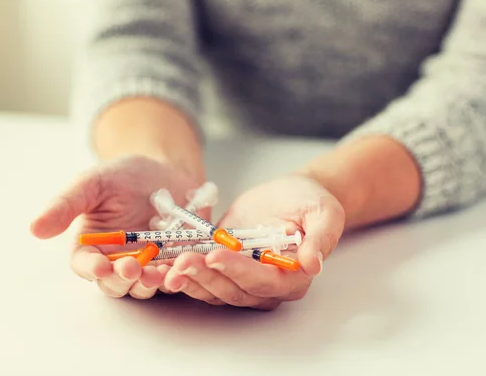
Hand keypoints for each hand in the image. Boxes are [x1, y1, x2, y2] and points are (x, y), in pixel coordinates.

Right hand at [30, 155, 205, 299]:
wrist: (165, 169)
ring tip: (159, 273)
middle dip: (123, 278)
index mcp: (92, 247)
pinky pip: (176, 277)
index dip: (92, 269)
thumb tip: (34, 228)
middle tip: (132, 267)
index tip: (100, 266)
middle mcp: (117, 262)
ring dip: (151, 283)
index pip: (86, 266)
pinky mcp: (175, 262)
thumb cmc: (123, 176)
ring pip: (145, 286)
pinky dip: (179, 276)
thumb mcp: (93, 183)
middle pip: (115, 284)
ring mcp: (148, 265)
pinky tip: (183, 268)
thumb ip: (66, 204)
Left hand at [162, 174, 344, 309]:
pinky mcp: (224, 267)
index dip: (238, 271)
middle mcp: (266, 286)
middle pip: (233, 290)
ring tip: (166, 267)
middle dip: (206, 277)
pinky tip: (160, 266)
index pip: (264, 281)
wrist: (293, 195)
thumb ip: (321, 238)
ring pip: (214, 289)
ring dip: (190, 279)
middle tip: (183, 260)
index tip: (216, 256)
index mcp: (293, 277)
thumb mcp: (325, 213)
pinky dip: (181, 273)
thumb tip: (313, 264)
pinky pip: (202, 275)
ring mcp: (242, 278)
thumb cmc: (312, 203)